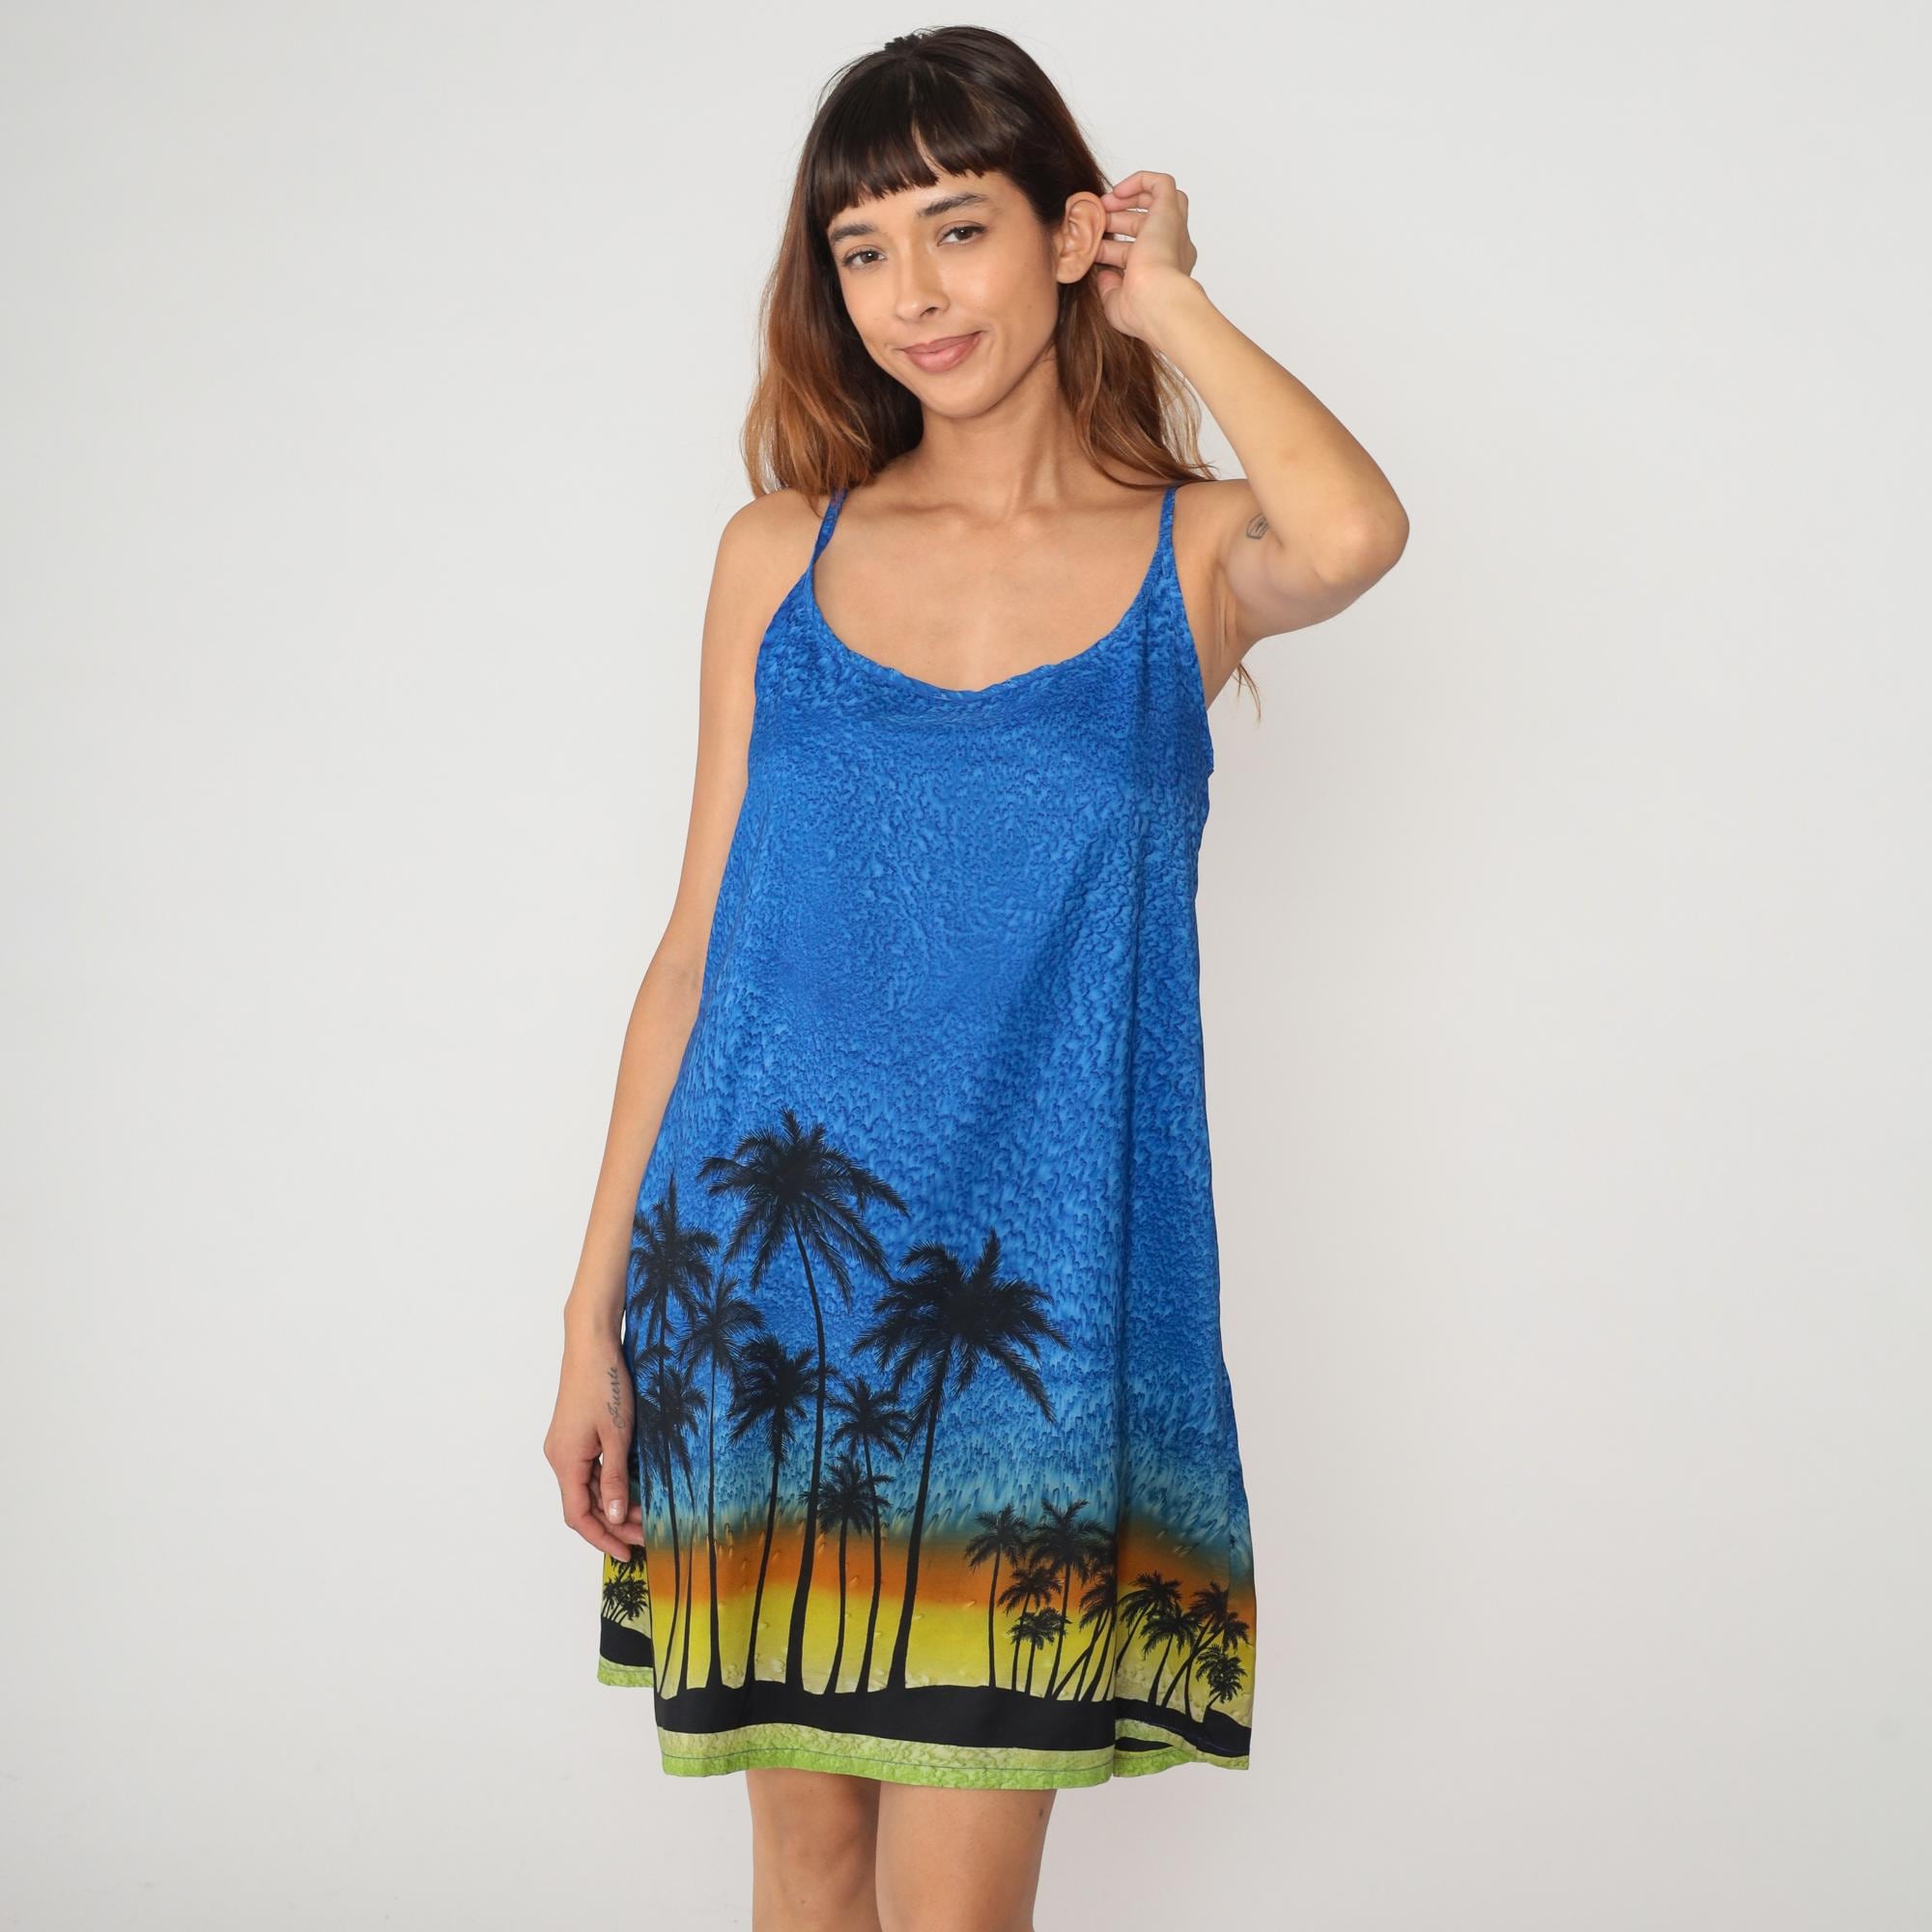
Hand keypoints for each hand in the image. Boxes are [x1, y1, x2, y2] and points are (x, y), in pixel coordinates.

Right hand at [545, 1327, 644, 1562]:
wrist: (592, 1343)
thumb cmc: (604, 1383)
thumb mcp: (617, 1434)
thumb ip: (614, 1477)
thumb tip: (614, 1517)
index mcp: (565, 1461)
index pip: (578, 1515)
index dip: (602, 1539)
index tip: (627, 1554)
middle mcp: (560, 1458)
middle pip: (584, 1504)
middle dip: (614, 1524)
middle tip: (647, 1536)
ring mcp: (566, 1446)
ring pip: (589, 1488)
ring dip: (614, 1504)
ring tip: (646, 1517)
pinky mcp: (575, 1435)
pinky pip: (590, 1470)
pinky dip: (610, 1484)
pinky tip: (632, 1490)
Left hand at [1091, 170, 1199, 342]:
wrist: (1157, 302)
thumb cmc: (1140, 310)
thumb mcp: (1116, 301)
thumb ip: (1109, 287)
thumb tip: (1102, 275)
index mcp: (1163, 271)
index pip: (1138, 250)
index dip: (1114, 247)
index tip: (1093, 250)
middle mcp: (1173, 248)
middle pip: (1146, 224)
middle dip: (1117, 221)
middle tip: (1096, 223)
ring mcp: (1173, 230)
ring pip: (1158, 200)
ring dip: (1130, 199)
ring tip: (1105, 203)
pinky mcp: (1170, 212)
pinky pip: (1161, 183)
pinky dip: (1140, 180)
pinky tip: (1118, 191)